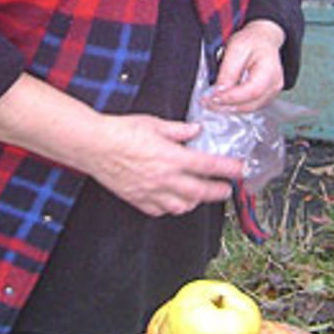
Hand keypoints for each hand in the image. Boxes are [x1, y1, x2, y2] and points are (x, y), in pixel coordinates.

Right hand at [89, 113, 243, 216]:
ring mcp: (151, 192)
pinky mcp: (137, 199)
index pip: (208, 166)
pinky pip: (159, 210)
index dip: (228, 169)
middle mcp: (164, 178)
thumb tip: (195, 130)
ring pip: (181, 206)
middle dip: (218, 192)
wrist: (94, 145)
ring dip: (194, 202)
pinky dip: (170, 208)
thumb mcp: (154, 123)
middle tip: (226, 190)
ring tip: (199, 196)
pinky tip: (171, 201)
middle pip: (200, 192)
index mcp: (172, 157)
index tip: (239, 170)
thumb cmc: (120, 131)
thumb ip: (179, 130)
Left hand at [204, 19, 284, 115]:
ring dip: (229, 108)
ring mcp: (271, 93)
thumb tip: (218, 91)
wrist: (263, 39)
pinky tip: (223, 100)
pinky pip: (249, 106)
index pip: (251, 92)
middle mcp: (274, 85)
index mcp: (269, 71)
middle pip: (250, 105)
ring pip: (248, 109)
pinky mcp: (265, 97)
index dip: (230, 98)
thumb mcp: (236, 49)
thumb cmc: (252, 41)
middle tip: (207, 102)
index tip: (211, 98)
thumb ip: (228, 71)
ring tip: (212, 101)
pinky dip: (235, 106)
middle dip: (226, 106)